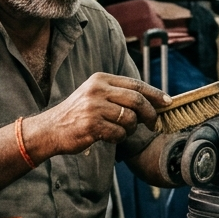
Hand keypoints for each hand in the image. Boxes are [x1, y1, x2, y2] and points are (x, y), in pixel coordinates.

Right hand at [25, 73, 170, 156]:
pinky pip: (119, 133)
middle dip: (150, 114)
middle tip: (154, 124)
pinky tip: (109, 136)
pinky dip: (119, 137)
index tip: (167, 102)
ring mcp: (94, 107)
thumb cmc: (78, 114)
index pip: (136, 84)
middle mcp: (98, 90)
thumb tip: (152, 102)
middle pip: (137, 100)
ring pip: (130, 119)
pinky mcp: (92, 125)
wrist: (51, 128)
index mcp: (101, 79)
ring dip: (131, 129)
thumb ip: (119, 94)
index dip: (155, 94)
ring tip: (121, 130)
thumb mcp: (95, 95)